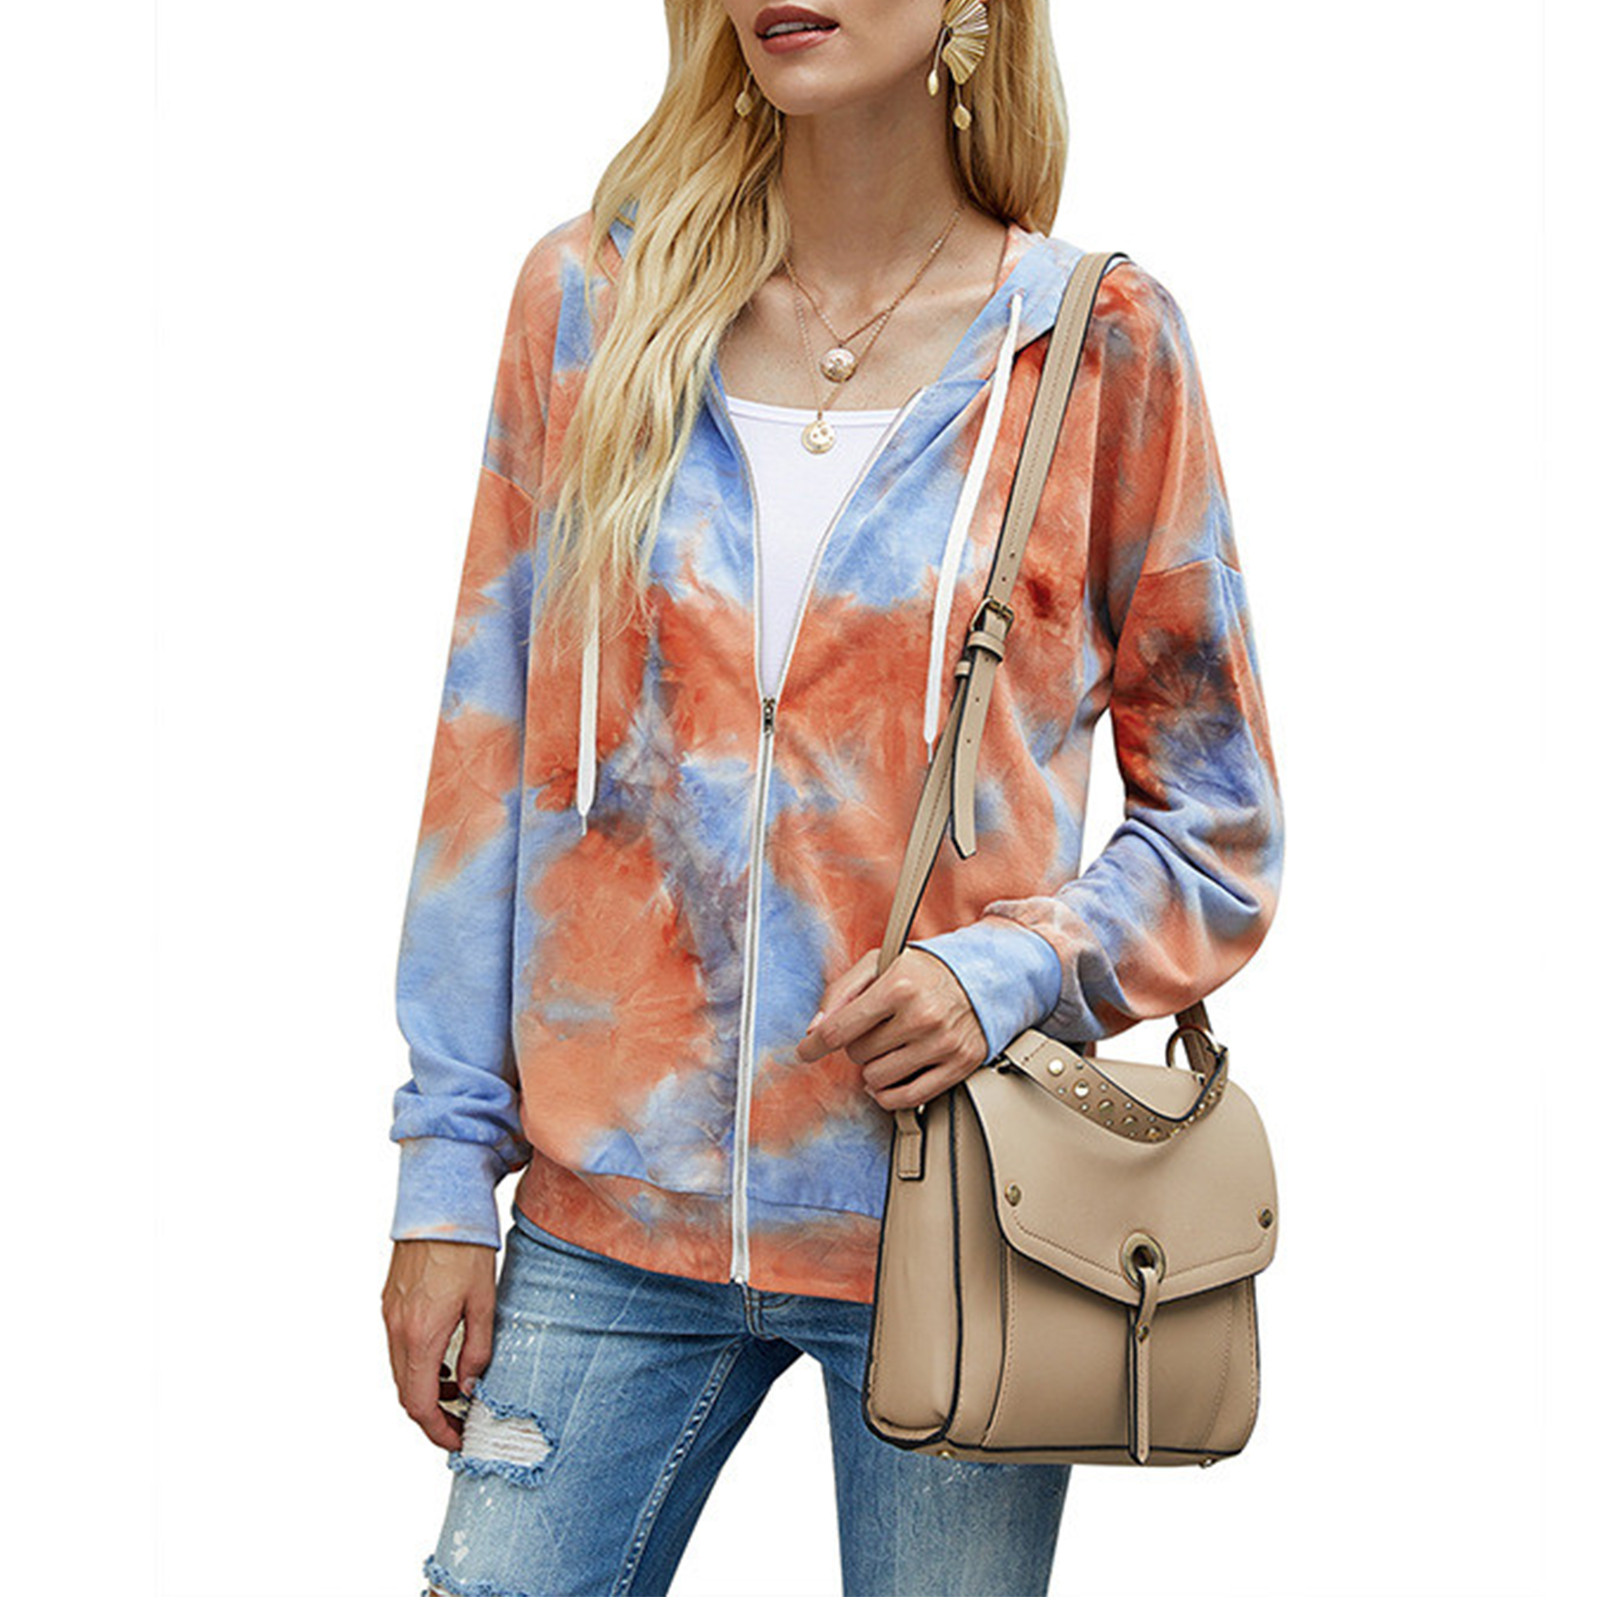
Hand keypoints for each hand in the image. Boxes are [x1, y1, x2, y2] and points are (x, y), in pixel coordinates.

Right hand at [382, 1238, 497, 1450]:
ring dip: (425, 1388)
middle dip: (432, 1415)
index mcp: (422, 1334)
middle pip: (406, 1392)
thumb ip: (479, 1349)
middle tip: (461, 1422)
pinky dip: (418, 1363)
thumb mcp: (485, 1302)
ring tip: (460, 1389)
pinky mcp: (390, 1302)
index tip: (458, 1440)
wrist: (438, 1203)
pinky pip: (398, 1347)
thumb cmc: (467, 1248)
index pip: (420, 1403)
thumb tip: (471, 1387)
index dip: (437, 1430)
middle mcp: (398, 1329)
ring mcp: (389, 1315)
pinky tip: (445, 1357)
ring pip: (400, 1371)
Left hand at [794, 946, 989, 1111]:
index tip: (805, 1051)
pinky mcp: (959, 1065)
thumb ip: (841, 992)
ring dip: (873, 1068)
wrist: (984, 974)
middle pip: (858, 1054)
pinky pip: (908, 1097)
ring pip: (878, 1079)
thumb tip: (815, 1029)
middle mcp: (922, 1016)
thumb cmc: (926, 970)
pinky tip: (890, 1078)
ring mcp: (943, 1044)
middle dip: (857, 1044)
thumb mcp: (879, 963)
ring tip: (886, 1048)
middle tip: (873, 1029)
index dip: (815, 1045)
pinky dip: (890, 1094)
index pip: (841, 1029)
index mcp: (899, 986)